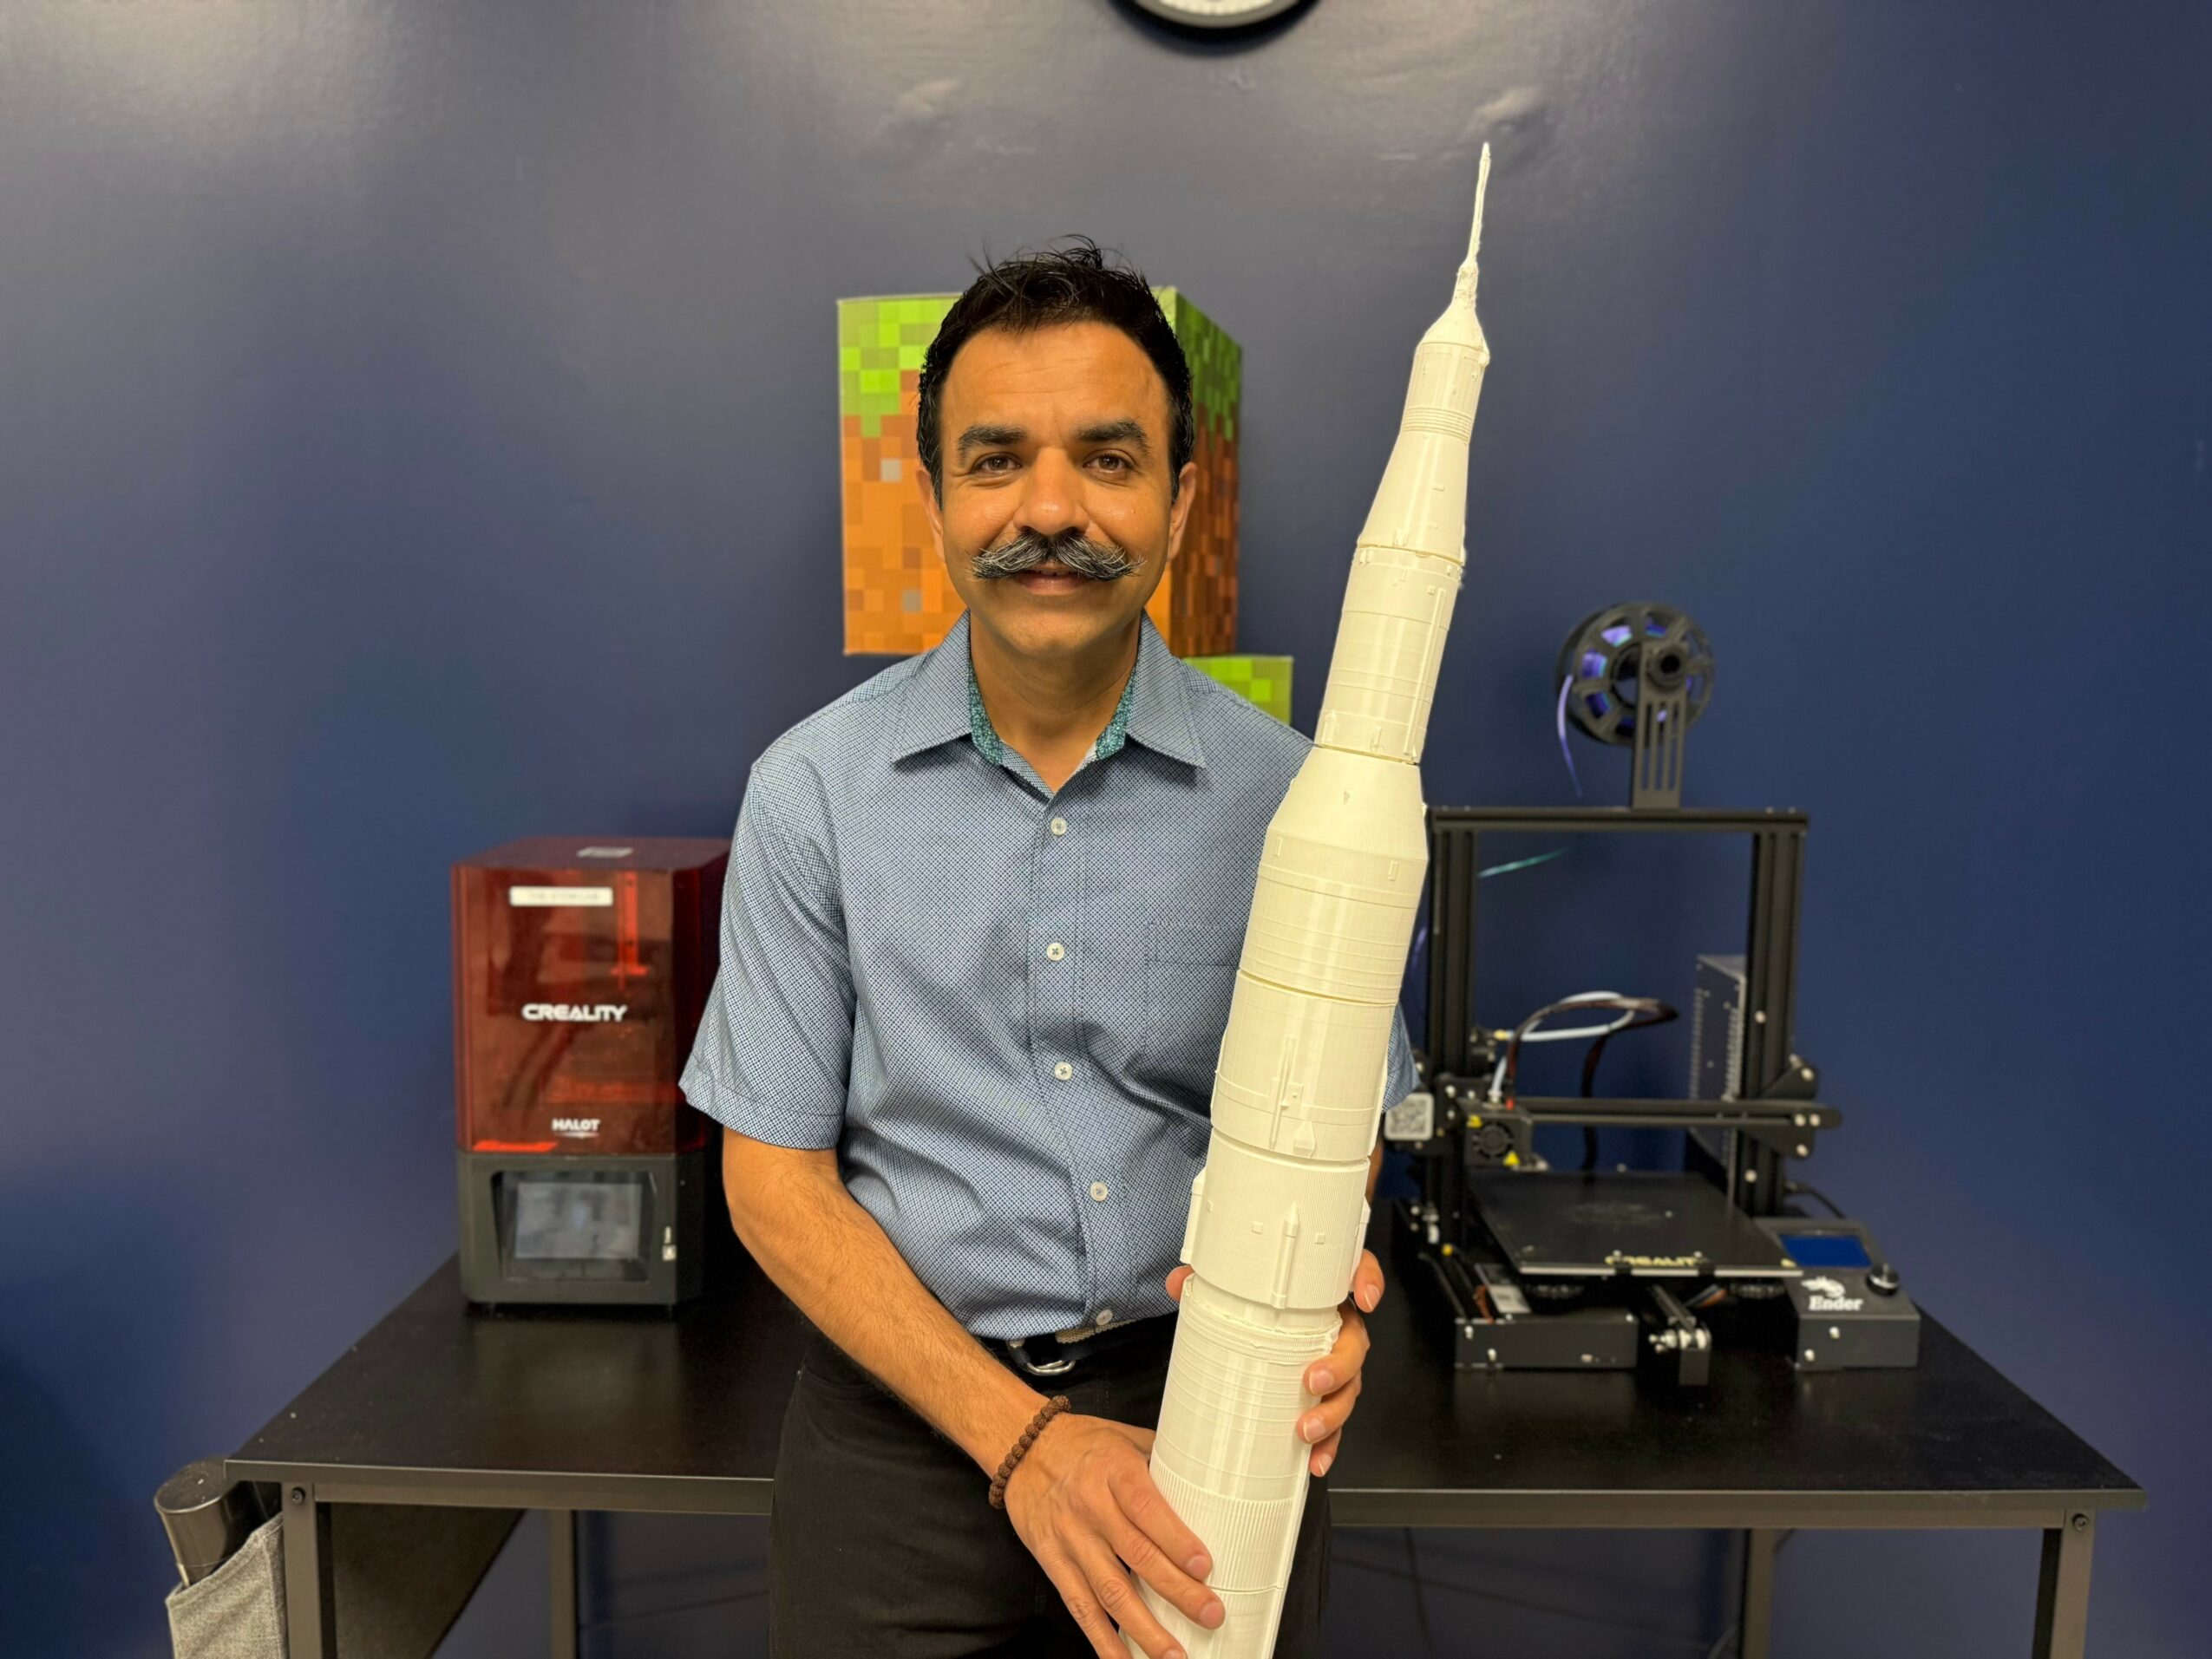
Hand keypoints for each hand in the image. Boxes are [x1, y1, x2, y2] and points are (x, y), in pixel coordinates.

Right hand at [1002, 1410, 1224, 1658]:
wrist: (1023, 1449)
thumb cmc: (1084, 1443)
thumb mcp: (1125, 1437)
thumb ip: (1164, 1462)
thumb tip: (1213, 1482)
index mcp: (1113, 1470)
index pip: (1145, 1509)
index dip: (1175, 1540)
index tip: (1204, 1567)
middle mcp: (1091, 1508)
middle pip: (1136, 1556)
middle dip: (1177, 1592)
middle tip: (1211, 1615)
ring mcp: (1071, 1540)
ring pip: (1110, 1592)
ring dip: (1145, 1630)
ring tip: (1174, 1656)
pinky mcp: (1054, 1564)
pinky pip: (1080, 1608)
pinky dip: (1103, 1641)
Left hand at [1167, 1248, 1382, 1477]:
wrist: (1256, 1323)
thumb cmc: (1255, 1300)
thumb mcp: (1228, 1282)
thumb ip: (1205, 1276)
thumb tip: (1178, 1283)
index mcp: (1323, 1290)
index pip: (1356, 1270)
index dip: (1369, 1280)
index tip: (1364, 1298)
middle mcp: (1336, 1326)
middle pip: (1355, 1343)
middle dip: (1340, 1366)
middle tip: (1312, 1380)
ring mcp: (1334, 1363)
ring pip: (1349, 1388)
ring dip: (1333, 1413)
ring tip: (1306, 1429)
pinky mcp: (1323, 1397)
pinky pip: (1334, 1423)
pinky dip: (1327, 1445)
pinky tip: (1313, 1460)